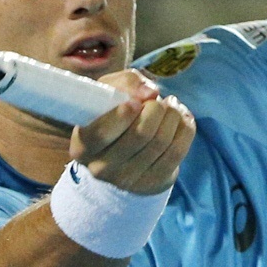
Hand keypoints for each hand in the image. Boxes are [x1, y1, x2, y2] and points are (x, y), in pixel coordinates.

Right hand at [69, 70, 195, 194]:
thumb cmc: (112, 114)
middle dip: (155, 109)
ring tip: (170, 106)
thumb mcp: (109, 92)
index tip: (135, 102)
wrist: (124, 152)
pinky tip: (180, 118)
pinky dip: (184, 129)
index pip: (102, 134)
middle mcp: (101, 168)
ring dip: (172, 116)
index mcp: (82, 146)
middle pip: (140, 135)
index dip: (122, 115)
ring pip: (162, 141)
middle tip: (156, 100)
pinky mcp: (153, 183)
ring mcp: (128, 180)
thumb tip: (149, 92)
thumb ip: (126, 83)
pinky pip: (177, 152)